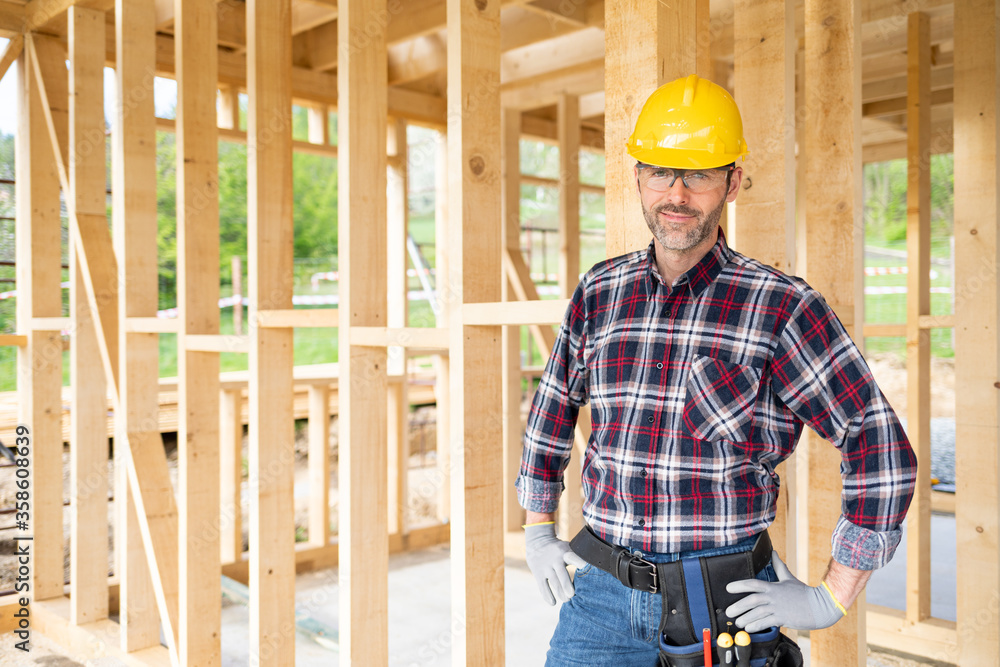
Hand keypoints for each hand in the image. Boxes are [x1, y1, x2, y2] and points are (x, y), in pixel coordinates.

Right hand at [524, 523, 588, 604]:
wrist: (538, 542)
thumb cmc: (560, 549)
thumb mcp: (569, 547)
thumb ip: (580, 556)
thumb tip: (597, 568)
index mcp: (565, 552)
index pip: (573, 558)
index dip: (579, 563)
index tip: (585, 570)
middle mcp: (554, 560)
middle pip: (561, 574)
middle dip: (567, 586)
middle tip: (573, 595)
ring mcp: (545, 567)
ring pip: (553, 582)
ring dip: (560, 593)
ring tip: (567, 601)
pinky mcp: (538, 574)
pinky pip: (542, 587)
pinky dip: (547, 596)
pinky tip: (553, 603)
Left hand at [724, 552, 845, 631]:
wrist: (820, 606)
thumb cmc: (804, 593)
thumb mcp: (789, 578)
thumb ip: (779, 566)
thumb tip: (773, 552)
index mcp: (773, 586)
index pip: (753, 584)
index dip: (739, 585)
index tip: (728, 588)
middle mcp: (774, 596)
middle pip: (752, 600)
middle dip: (738, 606)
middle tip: (728, 611)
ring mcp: (778, 608)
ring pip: (757, 613)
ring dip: (746, 618)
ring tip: (738, 622)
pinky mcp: (784, 619)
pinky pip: (766, 622)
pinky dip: (756, 625)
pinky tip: (749, 628)